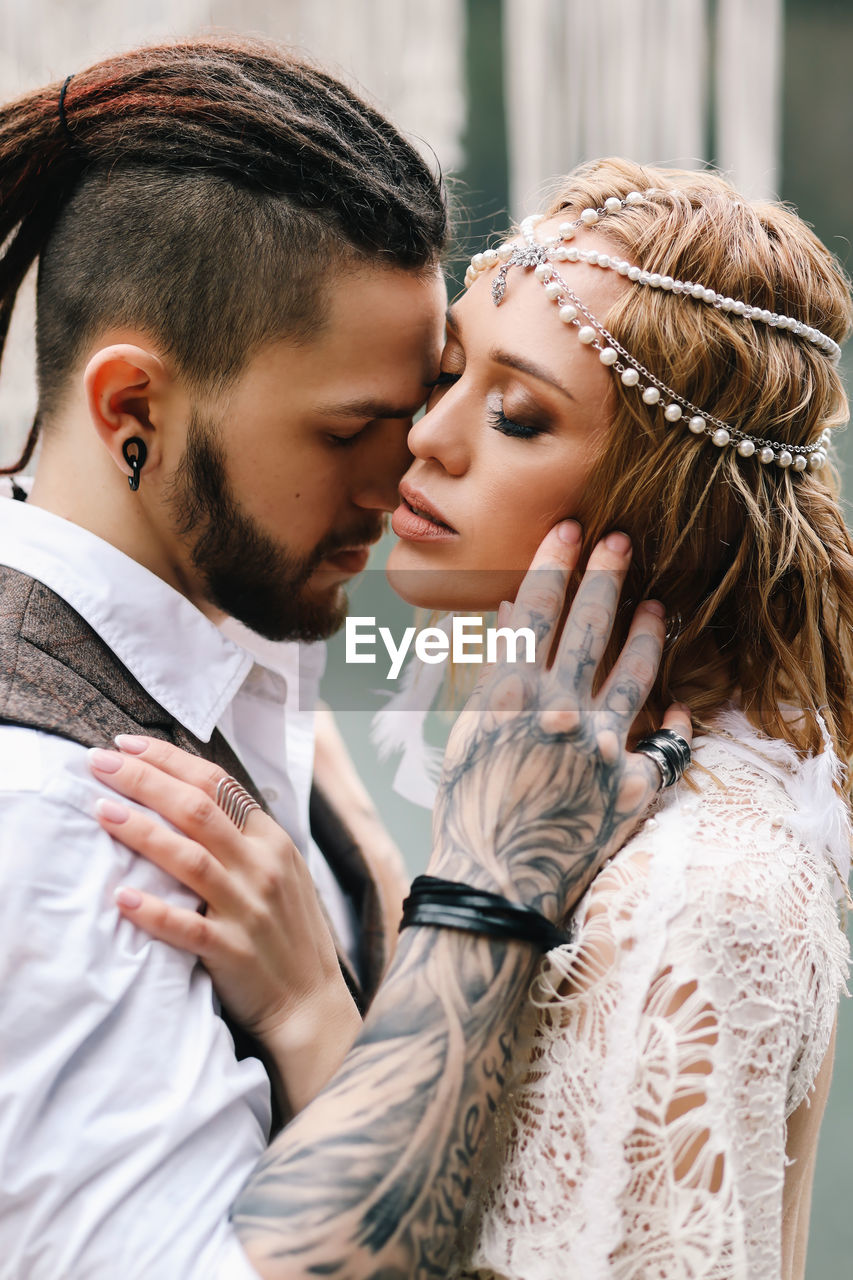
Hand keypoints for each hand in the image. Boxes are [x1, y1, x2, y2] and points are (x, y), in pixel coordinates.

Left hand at [89, 741, 360, 1110]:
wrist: (310, 1002)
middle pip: (197, 809)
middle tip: (100, 763)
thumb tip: (187, 795)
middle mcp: (262, 866)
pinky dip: (154, 910)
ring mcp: (248, 908)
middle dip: (145, 780)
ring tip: (102, 811)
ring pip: (189, 858)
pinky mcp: (232, 951)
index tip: (126, 745)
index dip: (169, 760)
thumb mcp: (278, 869)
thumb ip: (241, 835)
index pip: (216, 784)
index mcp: (271, 840)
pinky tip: (122, 896)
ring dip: (141, 832)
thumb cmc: (285, 931)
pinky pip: (187, 926)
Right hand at [430, 522, 690, 922]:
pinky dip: (671, 722)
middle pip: (590, 627)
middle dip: (606, 575)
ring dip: (647, 632)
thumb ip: (494, 675)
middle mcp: (561, 711)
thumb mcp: (465, 734)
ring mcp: (602, 747)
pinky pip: (663, 745)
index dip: (554, 565)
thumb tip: (510, 616)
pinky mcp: (632, 787)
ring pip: (634, 673)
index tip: (569, 529)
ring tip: (657, 604)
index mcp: (510, 696)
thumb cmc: (467, 811)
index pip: (536, 610)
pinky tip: (676, 702)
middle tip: (622, 538)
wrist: (495, 887)